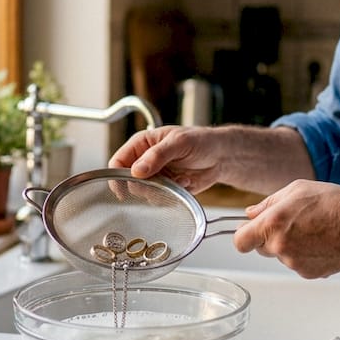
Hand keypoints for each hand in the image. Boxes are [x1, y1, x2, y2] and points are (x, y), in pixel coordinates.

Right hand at [108, 125, 225, 192]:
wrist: (222, 156)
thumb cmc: (201, 141)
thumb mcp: (179, 143)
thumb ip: (157, 156)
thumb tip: (136, 171)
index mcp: (142, 144)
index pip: (118, 161)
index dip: (117, 175)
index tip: (123, 187)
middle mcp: (145, 161)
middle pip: (128, 181)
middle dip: (144, 186)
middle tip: (160, 183)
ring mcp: (155, 176)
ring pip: (144, 192)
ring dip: (161, 190)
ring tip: (179, 179)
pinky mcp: (166, 189)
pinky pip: (160, 199)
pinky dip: (173, 194)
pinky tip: (185, 183)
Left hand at [235, 180, 339, 278]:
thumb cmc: (333, 203)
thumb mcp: (296, 190)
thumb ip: (267, 203)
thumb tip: (250, 213)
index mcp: (272, 224)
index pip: (240, 241)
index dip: (244, 235)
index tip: (250, 230)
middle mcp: (280, 247)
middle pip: (260, 248)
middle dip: (270, 237)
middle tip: (292, 223)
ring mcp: (294, 263)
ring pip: (281, 256)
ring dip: (290, 245)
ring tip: (313, 229)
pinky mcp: (309, 273)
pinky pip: (298, 264)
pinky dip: (305, 255)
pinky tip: (321, 241)